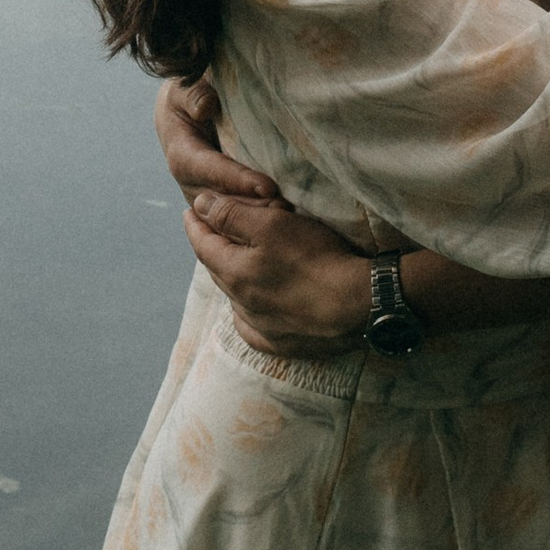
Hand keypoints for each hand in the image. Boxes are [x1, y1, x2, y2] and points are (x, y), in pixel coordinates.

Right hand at [154, 74, 283, 210]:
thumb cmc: (186, 96)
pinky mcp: (215, 203)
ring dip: (255, 218)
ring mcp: (201, 195)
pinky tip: (280, 221)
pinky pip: (231, 219)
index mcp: (180, 152)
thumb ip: (193, 94)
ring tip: (287, 216)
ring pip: (226, 217)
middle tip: (285, 209)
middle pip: (220, 201)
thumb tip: (206, 106)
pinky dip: (253, 221)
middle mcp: (189, 181)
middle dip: (252, 207)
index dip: (237, 179)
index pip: (209, 170)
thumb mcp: (184, 88)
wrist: (181, 114)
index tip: (267, 186)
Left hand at [183, 192, 373, 357]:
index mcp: (234, 274)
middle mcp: (241, 304)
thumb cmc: (316, 259)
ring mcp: (262, 328)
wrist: (358, 306)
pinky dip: (247, 312)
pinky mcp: (282, 344)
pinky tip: (251, 307)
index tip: (190, 210)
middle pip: (217, 270)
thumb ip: (231, 215)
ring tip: (233, 263)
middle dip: (211, 248)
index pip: (203, 244)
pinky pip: (253, 327)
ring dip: (231, 277)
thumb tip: (199, 206)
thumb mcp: (272, 225)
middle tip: (209, 231)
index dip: (196, 224)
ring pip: (235, 298)